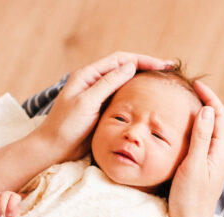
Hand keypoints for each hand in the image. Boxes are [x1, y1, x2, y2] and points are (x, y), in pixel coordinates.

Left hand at [34, 52, 172, 160]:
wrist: (54, 150)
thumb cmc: (66, 127)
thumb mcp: (87, 103)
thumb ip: (107, 84)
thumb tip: (130, 66)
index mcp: (87, 76)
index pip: (119, 60)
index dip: (143, 59)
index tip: (163, 65)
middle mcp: (93, 83)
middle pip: (124, 69)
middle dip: (146, 68)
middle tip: (169, 72)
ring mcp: (97, 97)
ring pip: (124, 84)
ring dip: (142, 82)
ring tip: (163, 84)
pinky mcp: (101, 111)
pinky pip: (122, 100)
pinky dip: (136, 98)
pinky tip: (148, 102)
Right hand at [168, 81, 223, 216]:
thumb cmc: (189, 199)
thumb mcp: (193, 165)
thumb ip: (201, 138)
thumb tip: (208, 110)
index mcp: (220, 153)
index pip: (221, 116)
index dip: (210, 98)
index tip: (195, 85)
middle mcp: (219, 157)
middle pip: (219, 122)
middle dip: (207, 104)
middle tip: (190, 92)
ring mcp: (212, 165)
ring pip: (211, 133)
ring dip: (202, 117)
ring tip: (187, 106)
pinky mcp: (204, 172)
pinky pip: (204, 144)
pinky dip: (196, 131)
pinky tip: (184, 132)